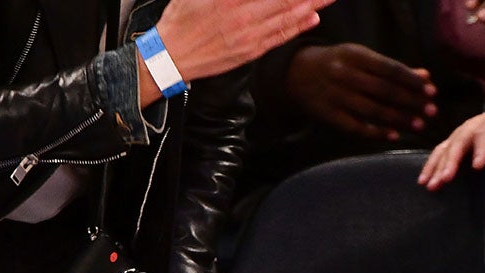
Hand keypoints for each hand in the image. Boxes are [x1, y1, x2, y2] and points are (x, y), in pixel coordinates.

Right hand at [154, 0, 336, 85]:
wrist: (172, 56)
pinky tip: (312, 17)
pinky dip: (297, 26)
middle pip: (283, 0)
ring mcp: (249, 35)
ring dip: (310, 6)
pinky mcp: (251, 51)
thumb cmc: (180, 19)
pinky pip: (279, 37)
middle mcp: (242, 16)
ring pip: (286, 17)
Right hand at [284, 44, 435, 139]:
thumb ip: (393, 69)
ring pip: (374, 111)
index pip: (390, 69)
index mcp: (355, 55)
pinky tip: (395, 136)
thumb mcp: (362, 59)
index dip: (413, 82)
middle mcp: (345, 74)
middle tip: (432, 112)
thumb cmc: (339, 64)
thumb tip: (426, 76)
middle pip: (385, 91)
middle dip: (411, 102)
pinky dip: (377, 132)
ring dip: (400, 119)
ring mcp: (336, 96)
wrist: (296, 74)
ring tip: (420, 126)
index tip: (432, 91)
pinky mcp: (330, 115)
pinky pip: (357, 127)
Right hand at [418, 101, 484, 189]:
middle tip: (445, 179)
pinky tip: (423, 180)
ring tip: (429, 184)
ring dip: (436, 168)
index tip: (478, 166)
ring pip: (445, 150)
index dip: (481, 150)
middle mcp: (470, 128)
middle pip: (459, 144)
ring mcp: (458, 135)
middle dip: (451, 162)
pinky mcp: (451, 142)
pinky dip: (430, 167)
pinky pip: (438, 154)